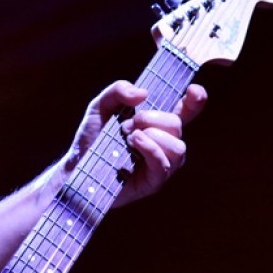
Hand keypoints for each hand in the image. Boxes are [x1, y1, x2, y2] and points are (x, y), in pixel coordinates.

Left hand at [64, 79, 206, 206]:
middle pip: (177, 124)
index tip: (193, 90)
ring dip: (152, 135)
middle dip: (152, 118)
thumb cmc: (92, 137)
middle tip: (127, 124)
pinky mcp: (153, 182)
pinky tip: (134, 142)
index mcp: (157, 124)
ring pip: (177, 146)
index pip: (186, 111)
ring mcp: (161, 163)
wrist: (76, 165)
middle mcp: (164, 143)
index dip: (195, 100)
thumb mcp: (100, 106)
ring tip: (129, 137)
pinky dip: (151, 149)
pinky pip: (164, 164)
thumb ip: (118, 90)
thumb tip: (143, 94)